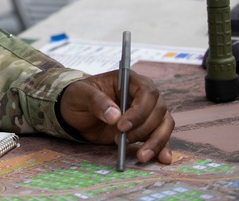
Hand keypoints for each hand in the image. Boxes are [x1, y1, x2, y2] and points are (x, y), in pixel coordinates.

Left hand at [59, 69, 174, 164]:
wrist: (75, 112)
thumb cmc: (78, 96)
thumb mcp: (80, 95)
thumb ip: (96, 101)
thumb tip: (114, 116)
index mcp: (129, 80)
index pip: (147, 92)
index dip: (139, 110)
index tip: (122, 126)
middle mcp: (143, 95)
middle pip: (158, 110)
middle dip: (144, 129)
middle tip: (124, 140)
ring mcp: (147, 112)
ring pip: (163, 125)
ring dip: (156, 142)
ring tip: (141, 156)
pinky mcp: (146, 128)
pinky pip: (161, 137)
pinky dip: (163, 148)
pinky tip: (163, 159)